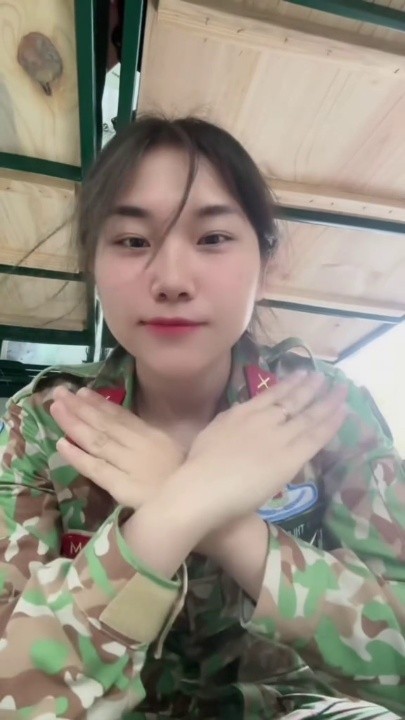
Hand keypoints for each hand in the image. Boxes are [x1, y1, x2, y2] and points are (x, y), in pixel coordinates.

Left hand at [50, 386, 183, 507]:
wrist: (200, 505)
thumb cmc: (190, 482)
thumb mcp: (174, 452)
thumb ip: (154, 441)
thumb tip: (133, 429)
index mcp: (153, 436)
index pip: (121, 416)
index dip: (99, 403)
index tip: (81, 392)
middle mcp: (139, 445)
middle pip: (105, 423)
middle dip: (80, 407)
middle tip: (59, 391)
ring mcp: (130, 465)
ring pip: (97, 440)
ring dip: (74, 423)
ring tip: (55, 408)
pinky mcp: (122, 487)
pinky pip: (96, 469)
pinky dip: (77, 456)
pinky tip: (60, 444)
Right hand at [161, 371, 346, 541]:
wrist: (203, 486)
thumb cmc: (198, 467)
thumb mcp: (211, 433)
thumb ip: (228, 424)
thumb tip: (238, 417)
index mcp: (241, 413)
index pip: (270, 395)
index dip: (288, 384)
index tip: (300, 375)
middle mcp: (263, 419)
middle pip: (292, 400)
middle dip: (310, 387)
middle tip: (323, 376)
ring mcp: (278, 437)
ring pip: (308, 415)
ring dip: (327, 400)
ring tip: (340, 389)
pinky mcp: (290, 457)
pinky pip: (315, 437)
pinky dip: (331, 423)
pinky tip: (343, 412)